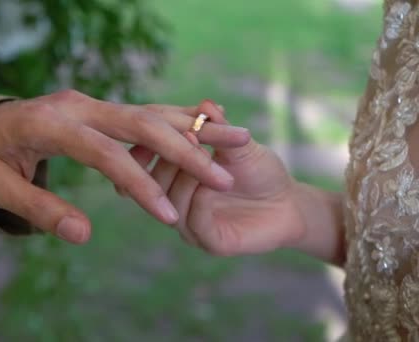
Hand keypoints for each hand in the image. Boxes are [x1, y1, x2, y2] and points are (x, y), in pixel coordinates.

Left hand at [0, 90, 249, 243]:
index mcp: (49, 123)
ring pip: (150, 112)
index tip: (169, 217)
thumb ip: (39, 209)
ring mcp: (90, 102)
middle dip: (184, 152)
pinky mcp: (99, 108)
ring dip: (193, 130)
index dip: (139, 185)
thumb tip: (83, 235)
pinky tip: (209, 135)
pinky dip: (178, 124)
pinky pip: (145, 114)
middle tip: (223, 180)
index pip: (104, 154)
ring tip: (237, 142)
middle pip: (140, 124)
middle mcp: (76, 105)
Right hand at [134, 100, 305, 255]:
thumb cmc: (260, 171)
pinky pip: (194, 222)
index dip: (154, 145)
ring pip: (171, 202)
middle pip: (155, 183)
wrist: (290, 202)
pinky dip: (198, 201)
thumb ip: (220, 129)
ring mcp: (191, 225)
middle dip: (169, 159)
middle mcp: (177, 203)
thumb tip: (205, 104)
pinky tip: (208, 184)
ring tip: (198, 157)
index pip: (151, 162)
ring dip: (183, 178)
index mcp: (175, 179)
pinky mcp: (209, 242)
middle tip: (186, 139)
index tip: (163, 123)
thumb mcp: (239, 145)